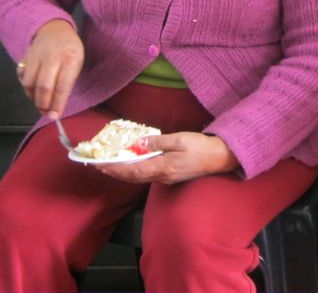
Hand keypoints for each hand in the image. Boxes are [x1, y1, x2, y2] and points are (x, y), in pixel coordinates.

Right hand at [15, 19, 84, 118]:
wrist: (54, 28)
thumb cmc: (70, 49)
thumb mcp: (77, 62)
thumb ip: (67, 83)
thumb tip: (56, 107)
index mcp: (70, 58)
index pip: (62, 86)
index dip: (57, 104)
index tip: (54, 116)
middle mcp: (52, 56)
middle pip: (43, 86)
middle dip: (43, 104)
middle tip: (45, 112)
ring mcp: (36, 55)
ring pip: (29, 83)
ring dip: (32, 97)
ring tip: (39, 102)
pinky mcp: (25, 56)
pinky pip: (21, 76)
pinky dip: (25, 86)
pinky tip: (32, 89)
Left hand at [95, 132, 239, 185]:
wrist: (219, 158)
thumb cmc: (200, 147)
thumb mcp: (179, 140)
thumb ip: (158, 142)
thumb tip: (137, 144)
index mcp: (163, 167)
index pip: (133, 171)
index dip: (115, 169)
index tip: (100, 165)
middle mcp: (162, 177)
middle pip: (133, 177)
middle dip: (115, 172)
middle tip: (99, 167)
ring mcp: (166, 178)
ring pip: (139, 177)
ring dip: (123, 172)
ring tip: (110, 165)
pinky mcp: (170, 176)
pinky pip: (147, 175)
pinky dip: (135, 170)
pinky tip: (131, 164)